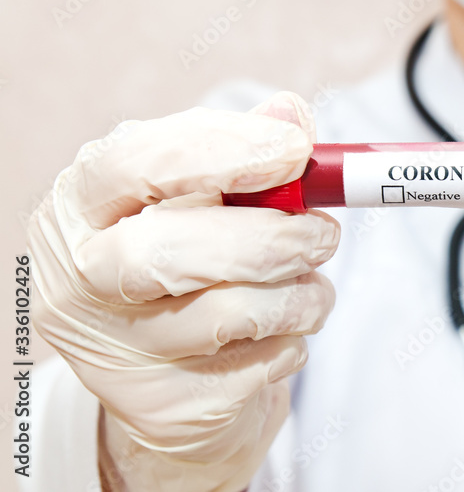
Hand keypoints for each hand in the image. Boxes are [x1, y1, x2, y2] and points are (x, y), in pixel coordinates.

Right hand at [27, 92, 339, 491]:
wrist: (178, 375)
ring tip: (311, 288)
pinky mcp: (161, 409)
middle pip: (166, 251)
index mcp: (83, 205)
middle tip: (324, 235)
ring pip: (228, 315)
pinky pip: (258, 366)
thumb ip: (249, 150)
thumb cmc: (197, 258)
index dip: (219, 151)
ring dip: (300, 295)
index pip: (131, 163)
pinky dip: (293, 341)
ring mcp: (112, 352)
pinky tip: (282, 333)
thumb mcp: (213, 195)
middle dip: (269, 238)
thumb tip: (288, 114)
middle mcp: (79, 278)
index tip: (295, 150)